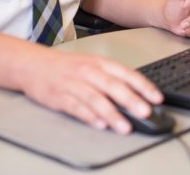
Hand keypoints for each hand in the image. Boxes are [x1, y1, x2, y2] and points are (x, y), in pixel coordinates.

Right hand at [20, 47, 162, 134]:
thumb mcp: (92, 64)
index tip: (157, 97)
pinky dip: (88, 116)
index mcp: (99, 62)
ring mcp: (73, 84)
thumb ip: (112, 78)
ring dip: (111, 113)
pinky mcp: (59, 97)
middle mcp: (88, 71)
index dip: (143, 85)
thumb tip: (138, 94)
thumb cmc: (67, 66)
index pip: (126, 73)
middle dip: (130, 99)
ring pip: (95, 98)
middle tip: (145, 112)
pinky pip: (76, 107)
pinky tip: (99, 124)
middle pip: (112, 85)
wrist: (33, 64)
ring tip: (124, 126)